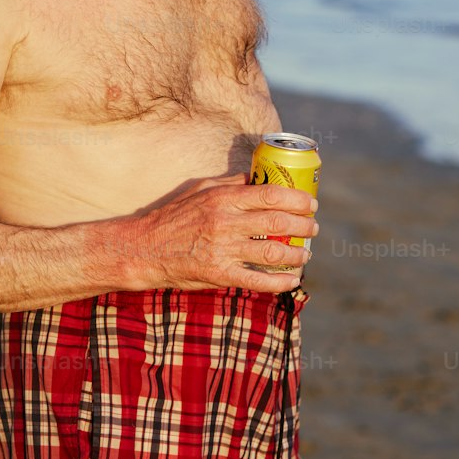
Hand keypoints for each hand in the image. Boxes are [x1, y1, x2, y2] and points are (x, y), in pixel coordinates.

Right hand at [130, 173, 318, 292]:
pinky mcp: (219, 274)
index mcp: (223, 198)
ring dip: (296, 254)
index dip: (296, 199)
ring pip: (272, 252)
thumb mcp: (200, 189)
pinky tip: (292, 280)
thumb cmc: (173, 216)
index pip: (270, 195)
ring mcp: (223, 250)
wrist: (145, 248)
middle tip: (313, 229)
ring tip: (306, 253)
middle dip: (303, 226)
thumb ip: (231, 183)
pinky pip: (257, 280)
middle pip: (277, 223)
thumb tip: (259, 176)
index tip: (311, 204)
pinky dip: (279, 281)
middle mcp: (225, 222)